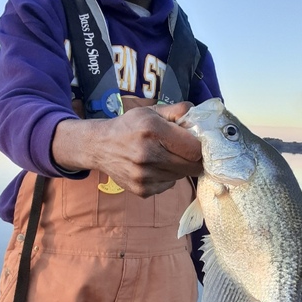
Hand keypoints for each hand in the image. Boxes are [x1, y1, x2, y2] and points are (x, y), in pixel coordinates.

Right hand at [52, 102, 202, 195]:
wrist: (99, 146)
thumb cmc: (130, 126)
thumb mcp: (152, 111)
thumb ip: (178, 111)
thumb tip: (200, 118)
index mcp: (152, 130)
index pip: (194, 148)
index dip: (202, 147)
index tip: (200, 144)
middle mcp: (148, 154)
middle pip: (192, 166)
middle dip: (195, 159)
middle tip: (188, 152)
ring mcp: (144, 175)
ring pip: (181, 176)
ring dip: (179, 167)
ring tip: (165, 156)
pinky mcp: (142, 190)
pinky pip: (168, 185)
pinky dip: (167, 177)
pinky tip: (155, 167)